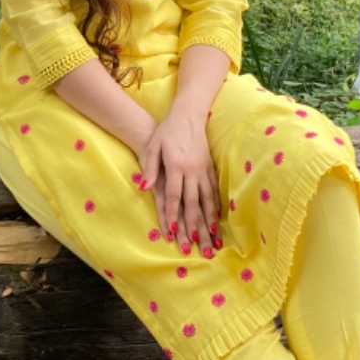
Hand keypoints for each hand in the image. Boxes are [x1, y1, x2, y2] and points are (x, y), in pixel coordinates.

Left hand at [138, 102, 221, 255]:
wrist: (187, 116)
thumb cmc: (166, 132)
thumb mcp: (153, 147)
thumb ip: (149, 168)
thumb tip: (143, 187)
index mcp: (176, 166)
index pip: (175, 195)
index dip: (174, 214)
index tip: (174, 232)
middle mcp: (192, 170)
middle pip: (193, 202)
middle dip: (194, 225)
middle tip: (195, 244)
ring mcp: (204, 169)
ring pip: (208, 199)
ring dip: (209, 220)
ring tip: (212, 238)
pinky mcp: (210, 167)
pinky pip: (214, 190)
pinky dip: (216, 206)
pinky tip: (216, 218)